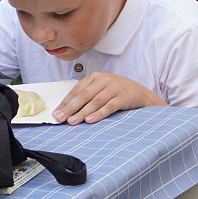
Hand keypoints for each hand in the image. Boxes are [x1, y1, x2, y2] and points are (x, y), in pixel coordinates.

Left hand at [52, 72, 166, 124]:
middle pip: (83, 96)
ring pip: (94, 101)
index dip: (65, 102)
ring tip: (72, 121)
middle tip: (60, 118)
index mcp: (95, 76)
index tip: (56, 113)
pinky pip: (108, 106)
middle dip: (70, 108)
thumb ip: (87, 96)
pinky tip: (90, 120)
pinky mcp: (123, 96)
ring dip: (82, 112)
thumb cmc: (117, 93)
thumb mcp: (101, 89)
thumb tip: (67, 111)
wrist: (141, 94)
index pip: (76, 90)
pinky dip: (98, 114)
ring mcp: (114, 87)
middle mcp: (104, 80)